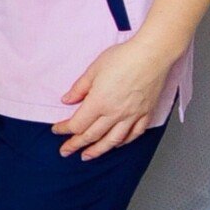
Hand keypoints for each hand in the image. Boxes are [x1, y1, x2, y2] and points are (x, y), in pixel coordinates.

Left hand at [52, 37, 175, 158]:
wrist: (152, 54)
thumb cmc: (124, 57)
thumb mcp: (94, 68)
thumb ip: (80, 87)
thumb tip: (67, 100)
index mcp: (99, 102)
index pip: (77, 124)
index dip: (64, 129)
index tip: (57, 130)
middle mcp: (114, 113)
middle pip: (91, 135)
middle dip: (75, 145)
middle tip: (65, 151)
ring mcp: (131, 116)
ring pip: (112, 141)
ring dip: (98, 151)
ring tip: (87, 156)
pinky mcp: (145, 114)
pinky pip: (133, 134)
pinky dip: (123, 142)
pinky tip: (116, 144)